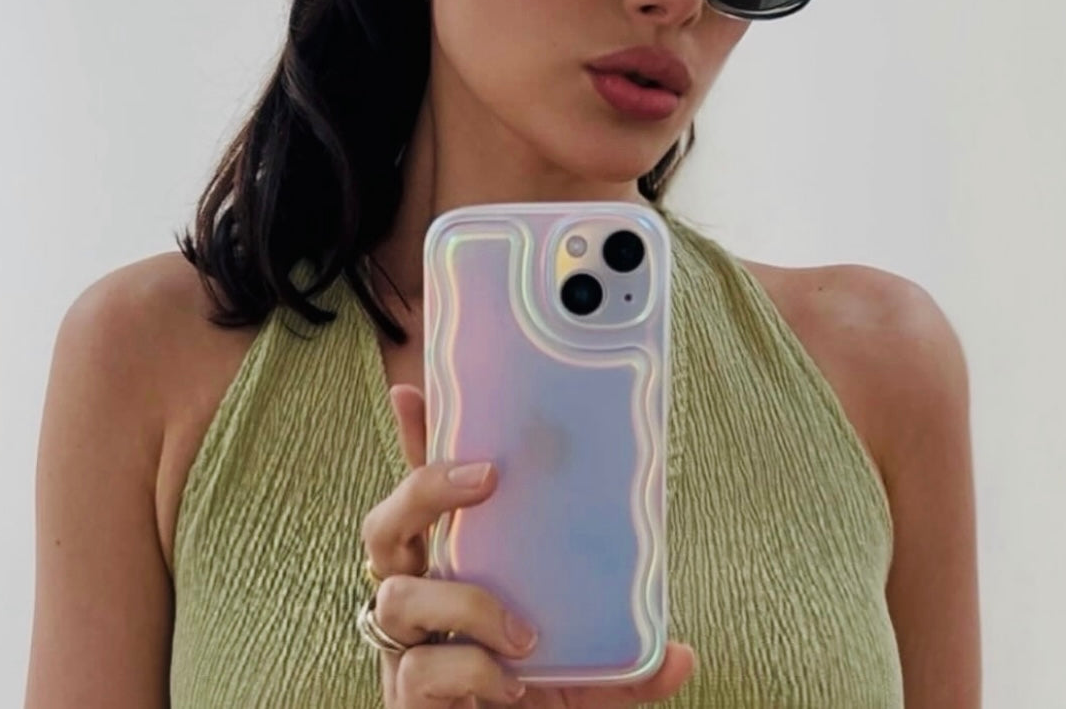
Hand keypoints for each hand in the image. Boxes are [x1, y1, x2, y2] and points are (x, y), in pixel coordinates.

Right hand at [360, 383, 696, 706]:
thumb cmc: (530, 702)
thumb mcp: (579, 675)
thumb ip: (622, 664)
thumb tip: (682, 654)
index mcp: (452, 570)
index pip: (424, 495)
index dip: (413, 441)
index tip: (414, 388)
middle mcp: (418, 600)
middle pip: (383, 525)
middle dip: (424, 489)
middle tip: (486, 478)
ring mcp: (404, 648)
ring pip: (395, 597)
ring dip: (466, 606)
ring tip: (525, 634)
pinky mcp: (405, 697)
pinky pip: (421, 669)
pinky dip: (471, 669)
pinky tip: (509, 684)